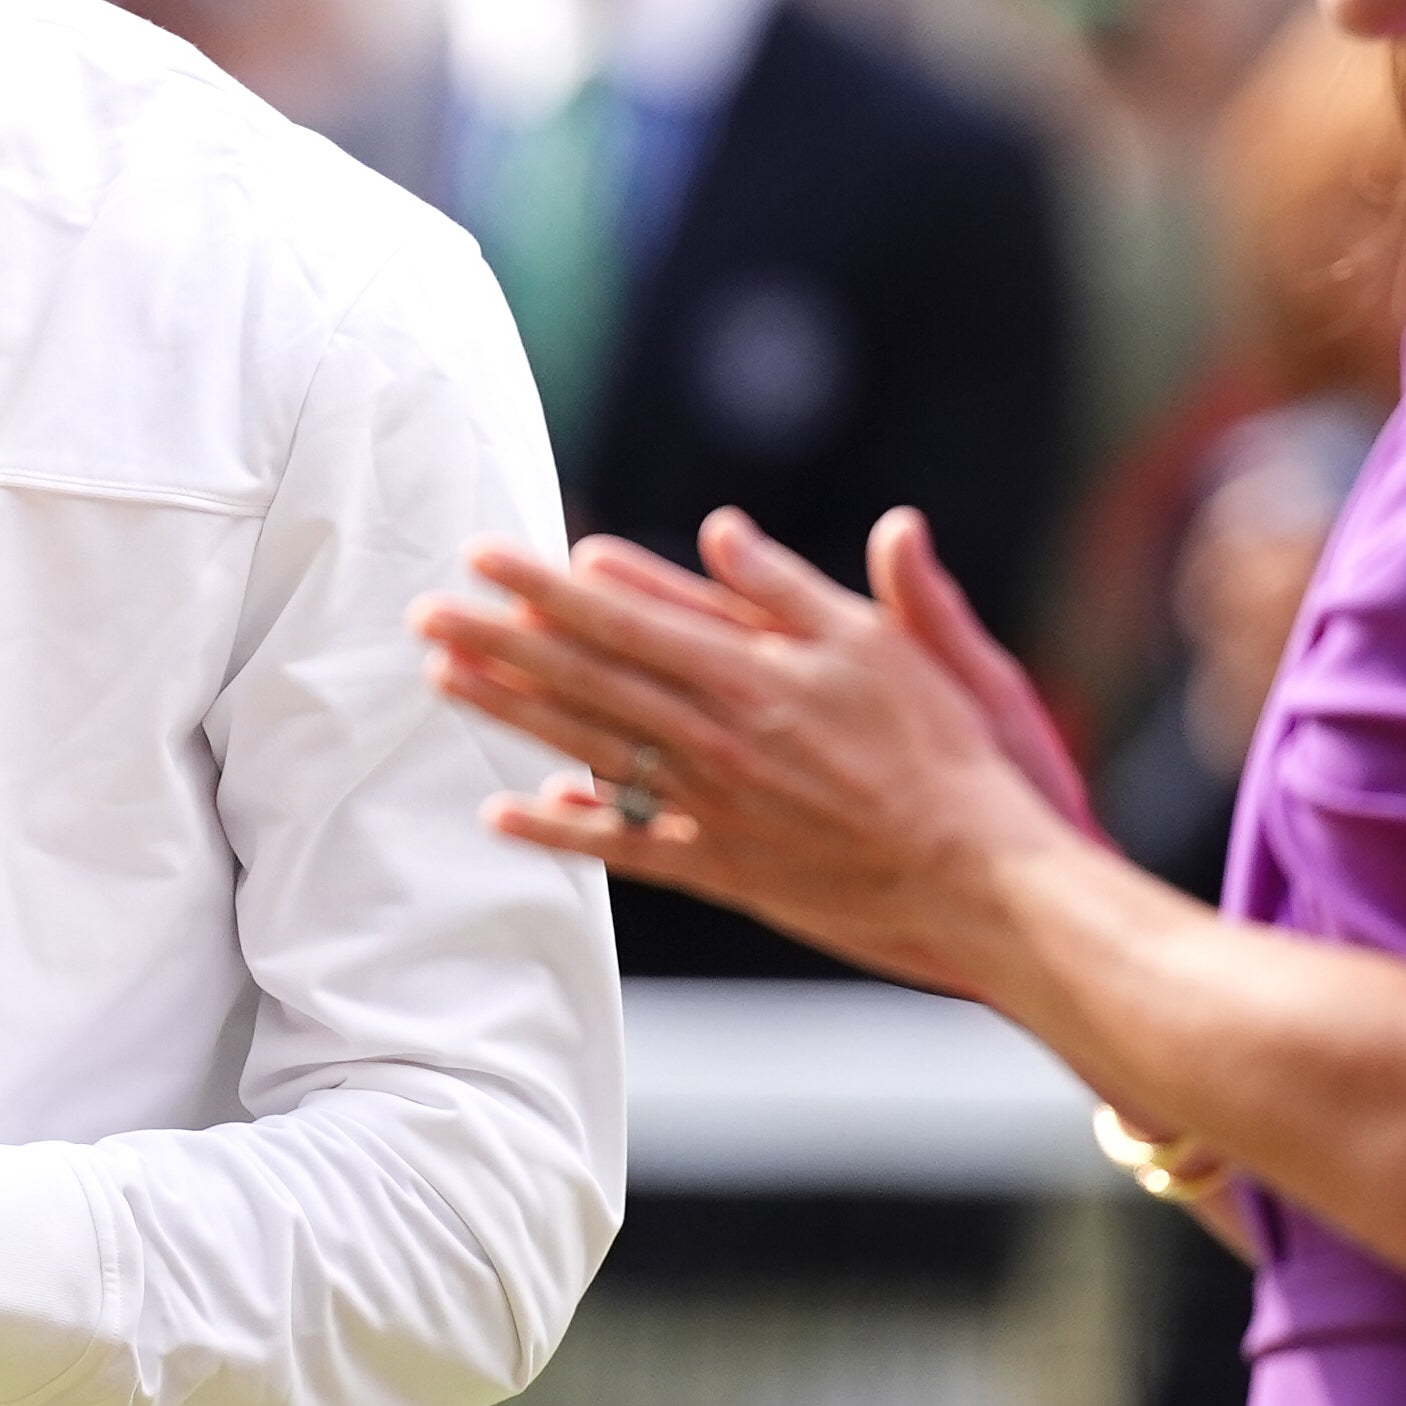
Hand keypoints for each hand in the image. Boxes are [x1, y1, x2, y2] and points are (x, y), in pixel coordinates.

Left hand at [412, 505, 1089, 997]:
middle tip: (427, 613)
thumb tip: (723, 531)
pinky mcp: (722, 866)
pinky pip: (625, 846)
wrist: (977, 873)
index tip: (486, 557)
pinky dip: (562, 831)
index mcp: (755, 675)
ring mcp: (714, 806)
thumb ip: (797, 590)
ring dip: (511, 714)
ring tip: (443, 679)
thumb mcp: (891, 647)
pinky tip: (505, 814)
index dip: (549, 587)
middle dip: (501, 643)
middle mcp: (719, 738)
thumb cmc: (949, 751)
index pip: (628, 618)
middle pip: (588, 679)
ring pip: (591, 750)